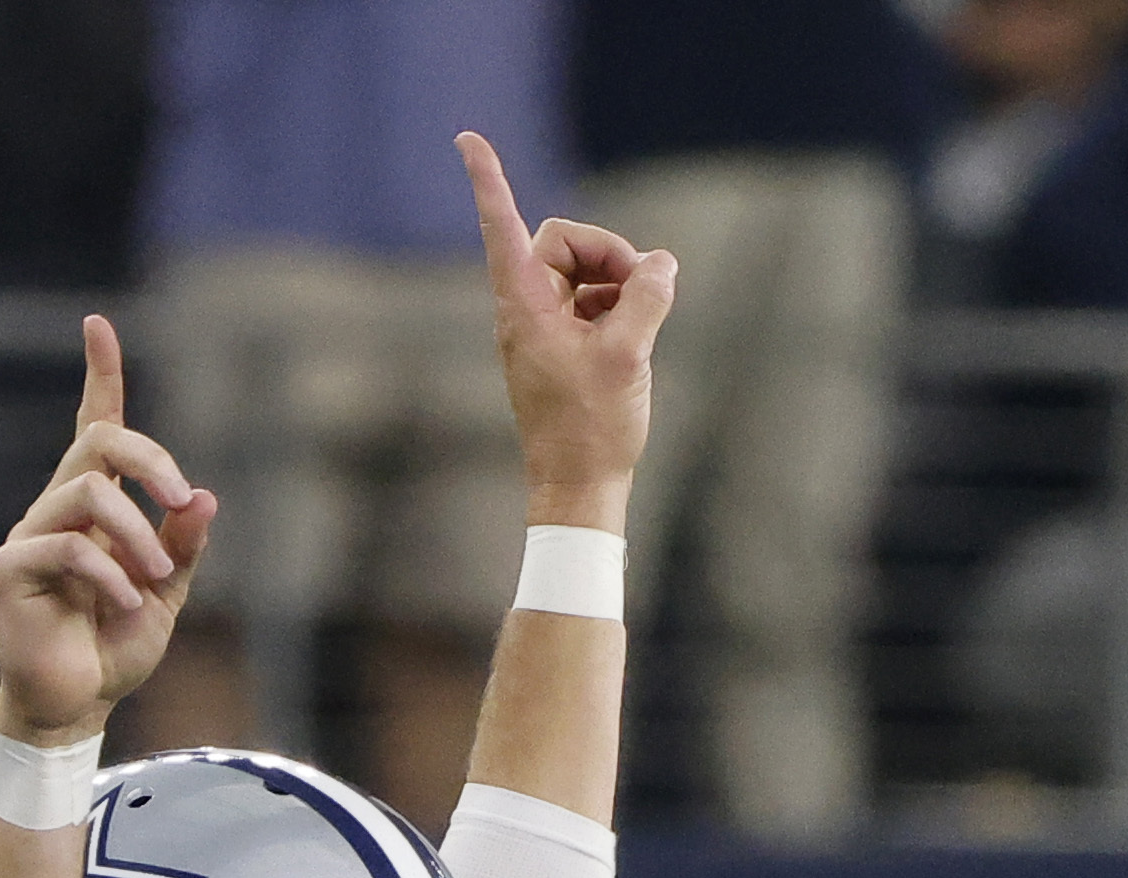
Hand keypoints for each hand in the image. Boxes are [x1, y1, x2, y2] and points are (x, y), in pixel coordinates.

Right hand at [0, 315, 214, 745]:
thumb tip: (203, 496)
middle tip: (178, 501)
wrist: (78, 704)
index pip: (96, 426)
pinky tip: (126, 607)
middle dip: (149, 460)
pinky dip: (109, 576)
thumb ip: (183, 547)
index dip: (100, 374)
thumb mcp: (168, 594)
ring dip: (135, 536)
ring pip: (86, 492)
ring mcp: (30, 535)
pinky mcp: (10, 569)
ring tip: (152, 584)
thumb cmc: (116, 647)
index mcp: (96, 506)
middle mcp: (59, 508)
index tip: (97, 324)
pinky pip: (64, 546)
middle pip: (98, 441)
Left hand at [460, 128, 672, 517]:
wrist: (579, 488)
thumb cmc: (592, 427)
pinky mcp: (560, 348)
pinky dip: (616, 309)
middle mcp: (525, 310)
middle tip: (644, 284)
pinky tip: (635, 340)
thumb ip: (646, 298)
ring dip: (617, 284)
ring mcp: (542, 330)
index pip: (504, 226)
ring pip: (581, 274)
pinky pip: (589, 304)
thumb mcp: (629, 354)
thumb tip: (661, 263)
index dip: (488, 180)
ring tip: (641, 323)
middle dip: (607, 253)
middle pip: (562, 243)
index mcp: (525, 305)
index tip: (466, 139)